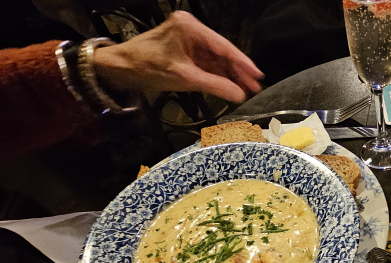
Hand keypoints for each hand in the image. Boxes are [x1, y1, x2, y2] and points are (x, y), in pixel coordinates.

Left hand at [94, 11, 263, 103]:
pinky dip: (218, 75)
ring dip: (230, 75)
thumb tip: (240, 95)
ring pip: (216, 59)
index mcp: (190, 27)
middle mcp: (191, 29)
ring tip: (247, 89)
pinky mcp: (186, 50)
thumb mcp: (184, 78)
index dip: (242, 62)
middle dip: (238, 71)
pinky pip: (207, 63)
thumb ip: (215, 86)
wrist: (122, 69)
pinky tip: (230, 85)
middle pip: (221, 52)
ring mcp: (189, 39)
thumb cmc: (147, 67)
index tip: (258, 74)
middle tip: (256, 86)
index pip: (223, 46)